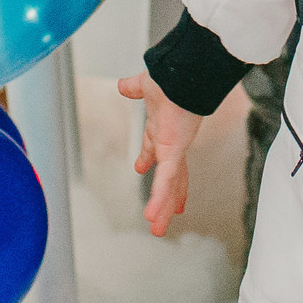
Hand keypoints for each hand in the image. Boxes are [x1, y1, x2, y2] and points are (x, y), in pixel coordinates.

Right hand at [116, 70, 202, 237]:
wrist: (180, 74)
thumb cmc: (168, 77)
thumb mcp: (145, 86)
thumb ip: (134, 88)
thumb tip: (123, 85)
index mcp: (162, 129)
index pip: (158, 153)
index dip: (152, 162)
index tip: (143, 169)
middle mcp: (170, 143)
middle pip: (169, 177)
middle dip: (165, 197)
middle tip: (162, 214)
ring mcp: (173, 150)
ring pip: (168, 186)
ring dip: (161, 208)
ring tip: (157, 229)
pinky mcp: (173, 152)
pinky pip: (165, 181)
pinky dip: (159, 199)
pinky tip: (154, 215)